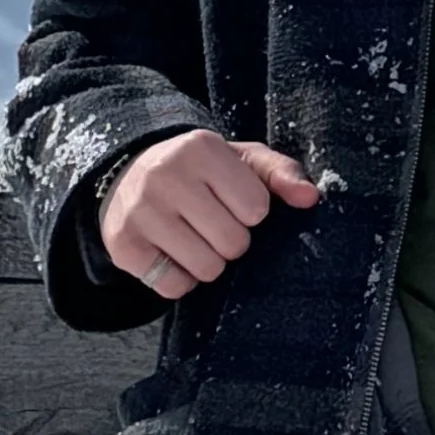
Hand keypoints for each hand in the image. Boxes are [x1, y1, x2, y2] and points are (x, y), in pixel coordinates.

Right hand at [98, 130, 319, 298]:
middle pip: (233, 243)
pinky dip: (181, 279)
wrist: (126, 173)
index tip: (231, 200)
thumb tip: (311, 198)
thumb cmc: (198, 169)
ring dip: (209, 261)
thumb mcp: (240, 159)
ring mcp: (140, 212)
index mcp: (201, 148)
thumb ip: (281, 173)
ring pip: (206, 268)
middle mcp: (165, 176)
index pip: (256, 208)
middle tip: (213, 223)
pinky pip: (174, 286)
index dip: (251, 210)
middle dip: (232, 240)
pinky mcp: (123, 246)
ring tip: (195, 238)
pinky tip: (172, 253)